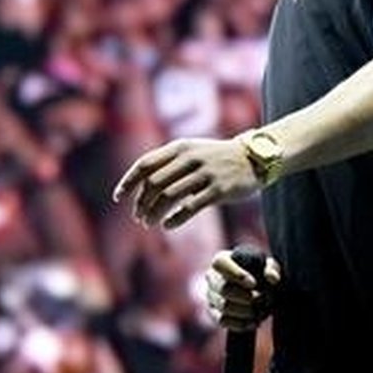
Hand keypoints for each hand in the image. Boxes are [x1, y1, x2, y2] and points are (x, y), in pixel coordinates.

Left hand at [112, 137, 258, 228]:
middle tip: (139, 218)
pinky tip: (167, 225)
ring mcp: (205, 174)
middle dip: (141, 203)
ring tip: (150, 223)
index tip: (118, 198)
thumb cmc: (217, 158)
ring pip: (169, 197)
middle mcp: (191, 158)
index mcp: (180, 147)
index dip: (128, 182)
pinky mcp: (219, 190)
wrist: (254, 158)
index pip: (145, 164)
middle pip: (154, 184)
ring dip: (154, 214)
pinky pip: (190, 208)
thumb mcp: (193, 151)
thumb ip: (168, 163)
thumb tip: (141, 185)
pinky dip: (174, 219)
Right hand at [204, 249, 281, 331]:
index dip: (236, 274)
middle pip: (222, 288)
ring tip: (260, 311)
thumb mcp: (268, 266)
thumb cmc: (259, 272)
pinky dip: (240, 323)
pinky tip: (254, 322)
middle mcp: (212, 277)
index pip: (219, 263)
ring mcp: (211, 295)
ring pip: (223, 306)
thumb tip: (272, 278)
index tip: (253, 283)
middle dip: (243, 296)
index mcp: (222, 259)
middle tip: (260, 299)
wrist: (255, 288)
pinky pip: (222, 320)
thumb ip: (272, 268)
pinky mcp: (213, 312)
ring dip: (244, 311)